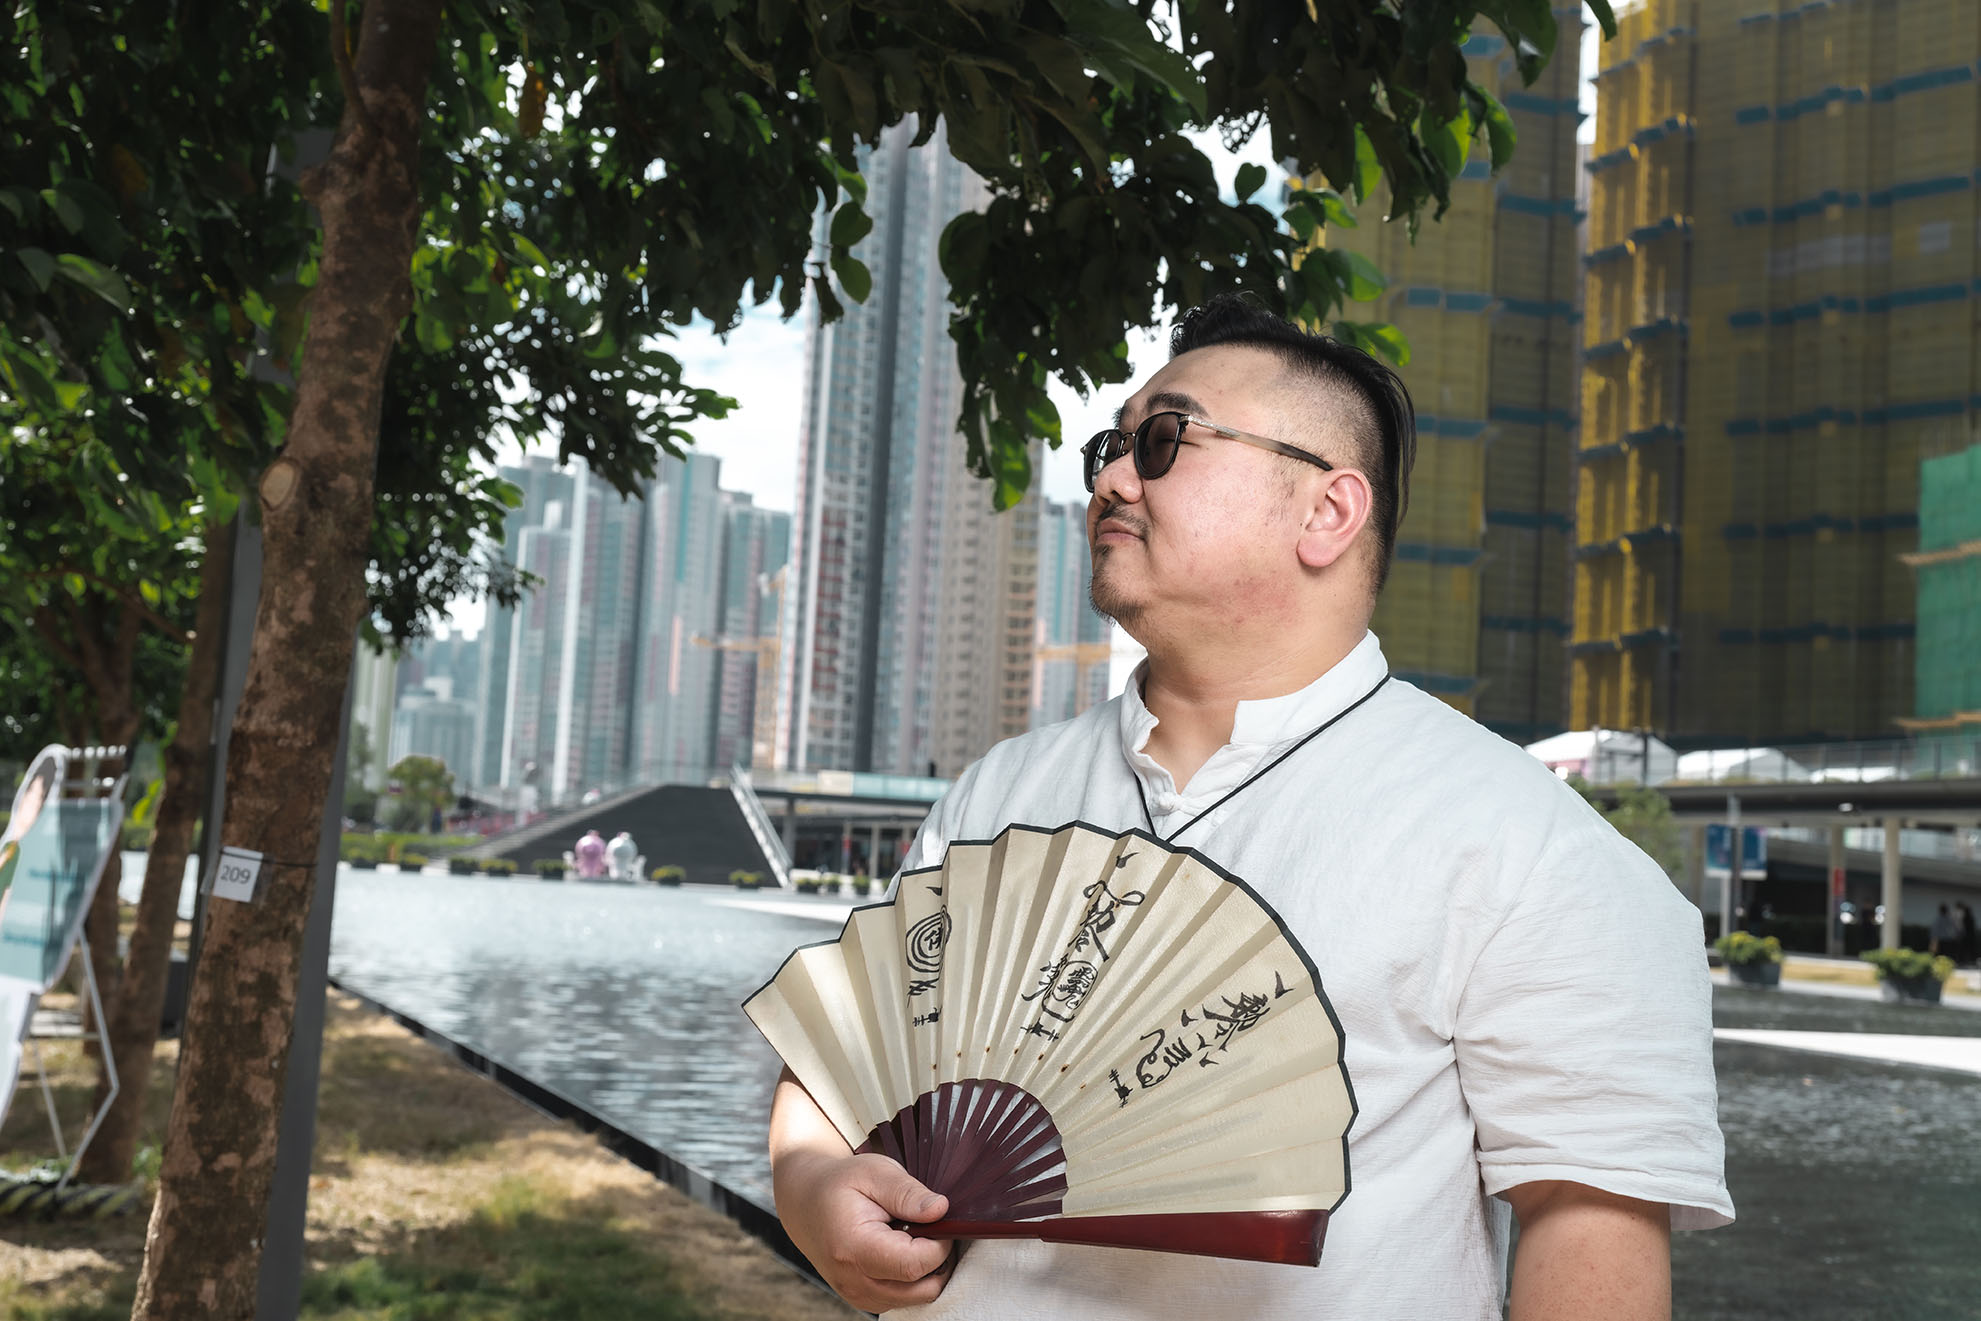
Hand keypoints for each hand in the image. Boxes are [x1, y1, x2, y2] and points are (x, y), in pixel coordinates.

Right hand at [775, 1148, 953, 1311]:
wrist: (805, 1201)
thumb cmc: (840, 1184)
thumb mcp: (874, 1172)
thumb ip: (908, 1193)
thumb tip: (941, 1210)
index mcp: (854, 1248)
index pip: (914, 1265)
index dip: (939, 1245)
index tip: (938, 1221)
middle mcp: (854, 1280)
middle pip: (922, 1289)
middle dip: (939, 1260)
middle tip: (930, 1228)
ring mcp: (857, 1295)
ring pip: (917, 1298)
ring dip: (927, 1271)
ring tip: (913, 1237)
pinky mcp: (863, 1299)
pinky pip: (903, 1299)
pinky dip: (913, 1279)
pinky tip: (902, 1250)